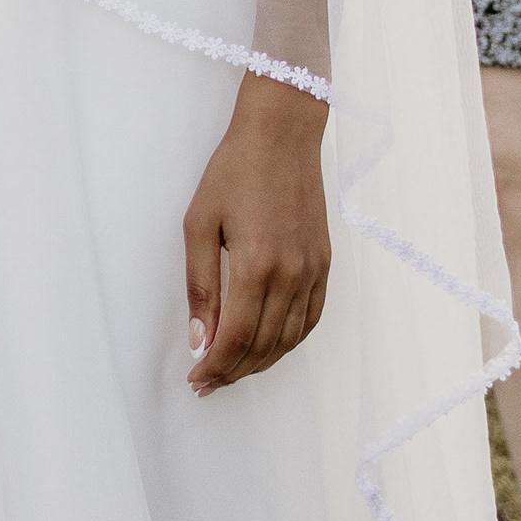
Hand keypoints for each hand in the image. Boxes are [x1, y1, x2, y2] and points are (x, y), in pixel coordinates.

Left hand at [182, 82, 332, 393]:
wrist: (282, 137)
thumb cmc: (232, 173)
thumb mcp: (199, 224)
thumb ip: (200, 285)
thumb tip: (199, 337)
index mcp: (257, 266)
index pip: (237, 338)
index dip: (215, 366)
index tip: (195, 380)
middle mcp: (291, 275)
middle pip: (264, 345)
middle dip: (234, 371)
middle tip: (207, 383)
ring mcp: (313, 271)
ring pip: (290, 338)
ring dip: (261, 362)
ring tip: (233, 372)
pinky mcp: (325, 264)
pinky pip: (311, 318)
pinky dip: (290, 341)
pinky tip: (270, 348)